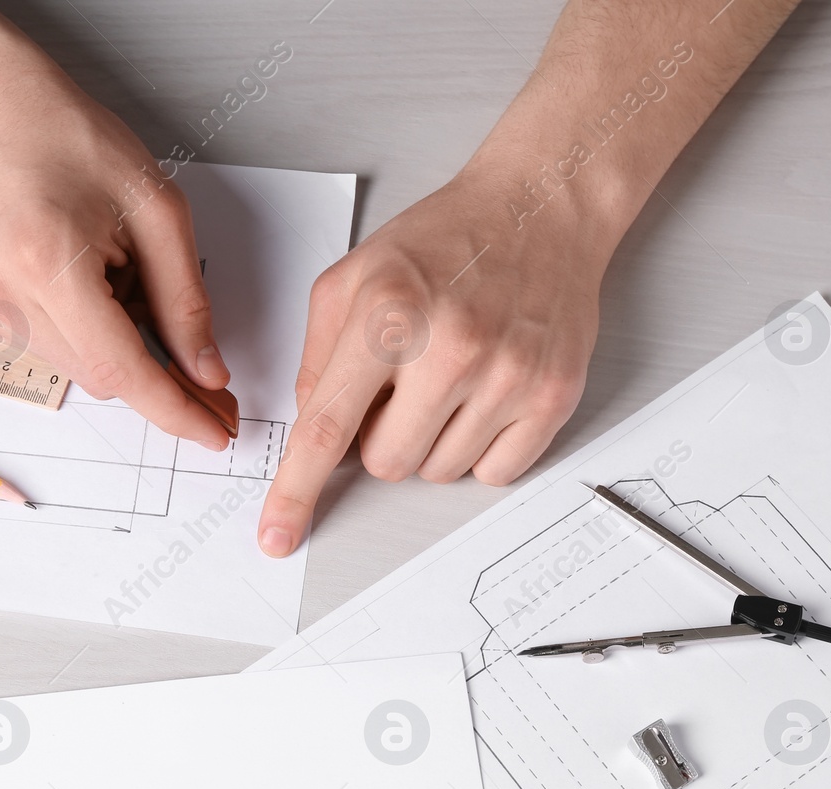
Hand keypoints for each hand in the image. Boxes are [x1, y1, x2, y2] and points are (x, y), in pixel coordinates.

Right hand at [0, 8, 233, 449]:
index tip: (217, 434)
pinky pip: (57, 350)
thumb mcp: (156, 210)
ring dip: (122, 346)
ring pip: (82, 369)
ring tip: (124, 274)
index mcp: (49, 264)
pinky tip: (92, 279)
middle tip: (208, 370)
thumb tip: (206, 372)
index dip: (175, 410)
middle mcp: (6, 298)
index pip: (122, 370)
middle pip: (104, 378)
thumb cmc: (68, 141)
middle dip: (161, 380)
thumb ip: (184, 301)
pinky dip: (91, 332)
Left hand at [256, 164, 607, 556]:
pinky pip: (494, 473)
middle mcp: (450, 348)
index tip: (278, 535)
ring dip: (432, 440)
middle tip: (403, 386)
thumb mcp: (353, 279)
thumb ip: (318, 356)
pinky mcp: (552, 396)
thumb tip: (313, 428)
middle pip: (386, 463)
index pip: (328, 426)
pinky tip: (484, 396)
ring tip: (450, 378)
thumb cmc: (444, 243)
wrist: (540, 210)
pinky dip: (479, 449)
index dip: (297, 489)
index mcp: (387, 315)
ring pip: (438, 472)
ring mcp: (507, 375)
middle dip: (381, 437)